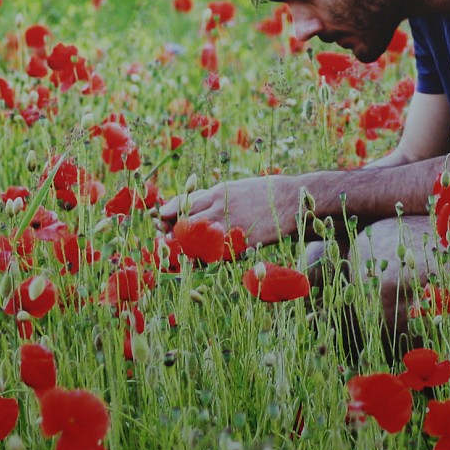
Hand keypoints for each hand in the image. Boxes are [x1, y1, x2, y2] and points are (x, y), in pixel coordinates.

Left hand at [154, 175, 316, 249]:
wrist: (290, 200)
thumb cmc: (260, 193)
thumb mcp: (233, 188)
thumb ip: (211, 197)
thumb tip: (187, 205)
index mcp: (216, 193)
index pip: (181, 204)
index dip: (167, 215)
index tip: (159, 221)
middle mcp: (220, 208)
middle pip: (184, 224)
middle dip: (171, 234)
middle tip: (164, 242)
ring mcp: (230, 226)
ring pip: (196, 242)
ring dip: (185, 250)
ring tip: (180, 254)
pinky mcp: (241, 242)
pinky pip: (216, 255)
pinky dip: (205, 259)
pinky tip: (203, 261)